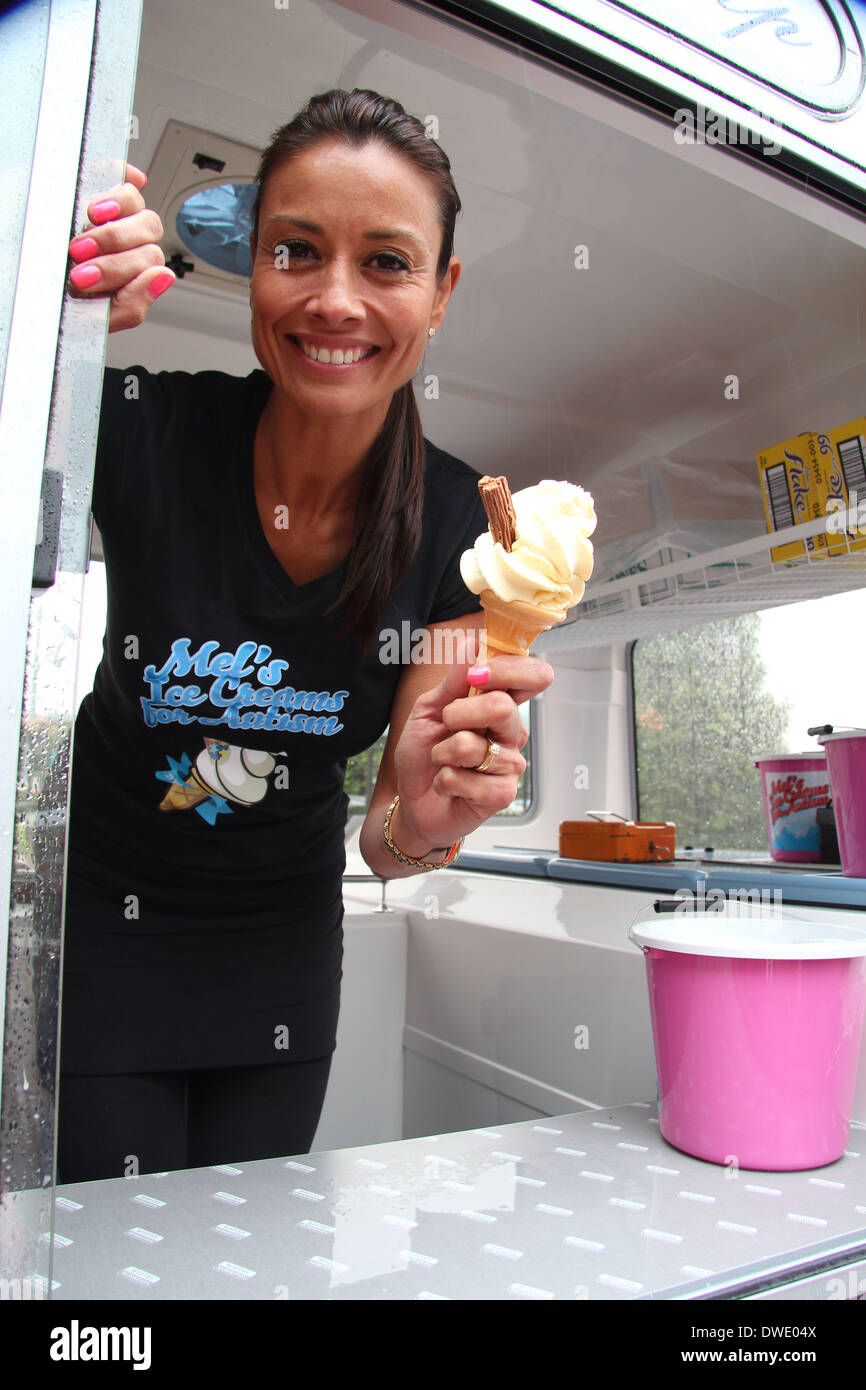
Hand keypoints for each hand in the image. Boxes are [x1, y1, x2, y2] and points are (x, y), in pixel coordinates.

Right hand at [67, 164, 173, 330]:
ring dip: (112, 212)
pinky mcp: (99, 190)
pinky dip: (120, 176)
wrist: (31, 289)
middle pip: (148, 229)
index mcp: (136, 271)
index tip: (84, 277)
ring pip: (136, 202)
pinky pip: (121, 175)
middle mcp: (132, 242)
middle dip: (111, 244)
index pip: (150, 261)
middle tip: (77, 253)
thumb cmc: (66, 302)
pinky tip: (101, 192)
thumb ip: (133, 306)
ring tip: (87, 221)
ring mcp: (117, 214)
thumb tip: (163, 276)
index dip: (119, 267)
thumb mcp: (97, 317)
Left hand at [393, 643, 553, 853]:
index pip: (534, 676)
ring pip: (475, 746)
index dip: (509, 669)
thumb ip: (451, 681)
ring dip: (443, 754)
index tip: (475, 675)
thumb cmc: (424, 754)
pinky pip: (469, 779)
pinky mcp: (502, 794)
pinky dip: (446, 780)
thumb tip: (470, 644)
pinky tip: (448, 784)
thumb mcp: (428, 710)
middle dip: (459, 714)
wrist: (413, 800)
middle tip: (445, 726)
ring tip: (443, 761)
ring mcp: (509, 763)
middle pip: (503, 707)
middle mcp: (511, 731)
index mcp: (500, 704)